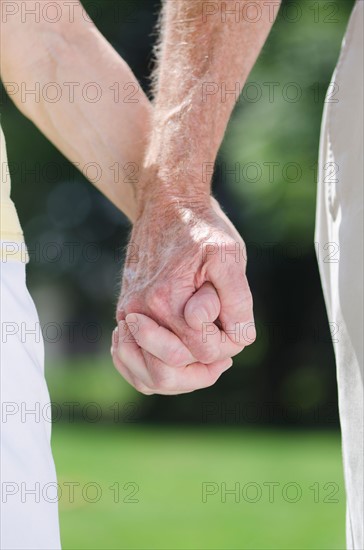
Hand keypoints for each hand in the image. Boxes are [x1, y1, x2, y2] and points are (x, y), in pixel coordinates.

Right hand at [113, 193, 254, 393]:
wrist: (166, 207)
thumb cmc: (201, 230)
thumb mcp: (229, 256)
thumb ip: (237, 299)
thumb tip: (237, 338)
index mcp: (167, 301)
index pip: (204, 352)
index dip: (228, 342)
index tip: (232, 318)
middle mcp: (139, 314)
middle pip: (169, 373)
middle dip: (205, 364)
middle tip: (223, 341)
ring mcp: (127, 316)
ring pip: (148, 376)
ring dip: (181, 374)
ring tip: (204, 352)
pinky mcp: (125, 316)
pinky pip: (131, 363)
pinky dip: (153, 370)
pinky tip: (177, 357)